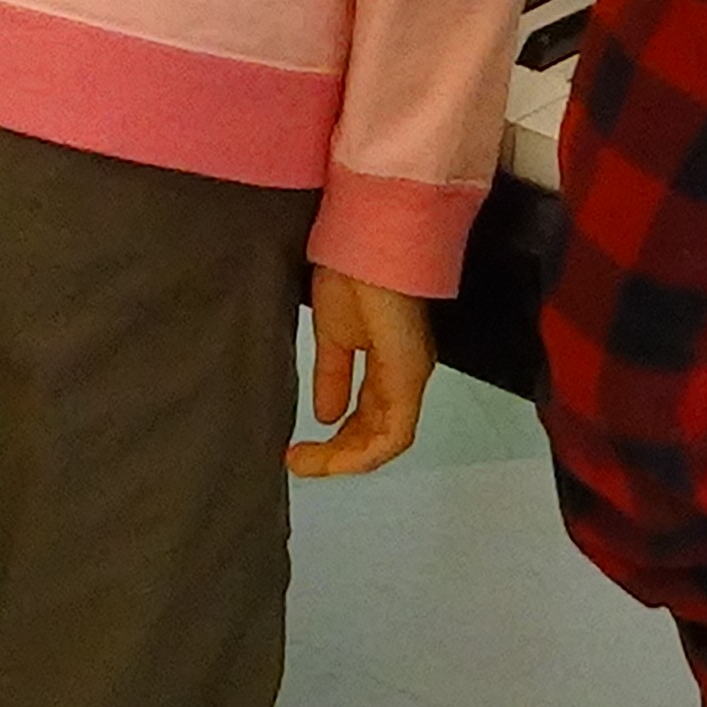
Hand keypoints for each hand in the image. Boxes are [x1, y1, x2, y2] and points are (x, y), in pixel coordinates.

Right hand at [290, 269, 435, 477]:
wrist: (365, 245)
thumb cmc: (352, 273)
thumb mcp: (333, 336)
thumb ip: (332, 377)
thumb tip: (324, 415)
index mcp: (389, 364)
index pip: (370, 419)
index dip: (338, 441)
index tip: (301, 451)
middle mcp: (404, 376)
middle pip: (376, 435)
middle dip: (336, 455)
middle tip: (298, 461)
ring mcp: (408, 379)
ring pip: (384, 442)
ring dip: (343, 459)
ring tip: (305, 462)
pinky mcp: (407, 379)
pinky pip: (393, 434)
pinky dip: (362, 454)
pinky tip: (330, 457)